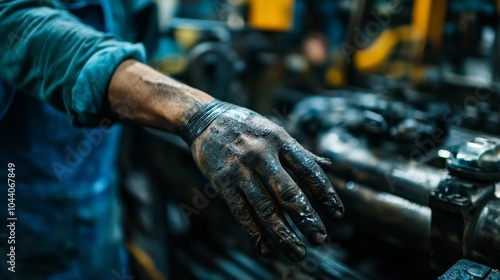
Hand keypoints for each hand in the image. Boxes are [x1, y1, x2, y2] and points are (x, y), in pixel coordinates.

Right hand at [186, 101, 343, 260]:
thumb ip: (300, 151)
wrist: (205, 118)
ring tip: (298, 252)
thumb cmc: (247, 126)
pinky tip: (265, 250)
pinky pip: (240, 212)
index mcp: (280, 140)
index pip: (308, 169)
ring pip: (265, 207)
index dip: (325, 193)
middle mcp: (261, 154)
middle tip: (320, 238)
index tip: (338, 214)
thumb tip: (328, 166)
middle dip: (306, 217)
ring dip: (283, 233)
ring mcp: (240, 169)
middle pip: (288, 192)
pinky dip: (254, 233)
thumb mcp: (274, 131)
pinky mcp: (222, 182)